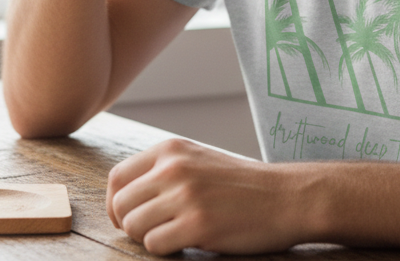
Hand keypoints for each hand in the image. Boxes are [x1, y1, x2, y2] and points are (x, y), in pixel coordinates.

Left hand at [107, 138, 307, 255]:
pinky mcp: (197, 224)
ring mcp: (185, 195)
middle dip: (129, 225)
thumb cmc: (240, 185)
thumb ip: (163, 171)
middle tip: (152, 232)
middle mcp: (174, 168)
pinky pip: (155, 245)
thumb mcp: (197, 161)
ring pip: (134, 227)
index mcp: (171, 149)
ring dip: (149, 238)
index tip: (127, 218)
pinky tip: (188, 242)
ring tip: (174, 234)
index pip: (118, 178)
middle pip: (121, 205)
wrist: (284, 196)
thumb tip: (122, 198)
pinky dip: (166, 250)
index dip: (116, 204)